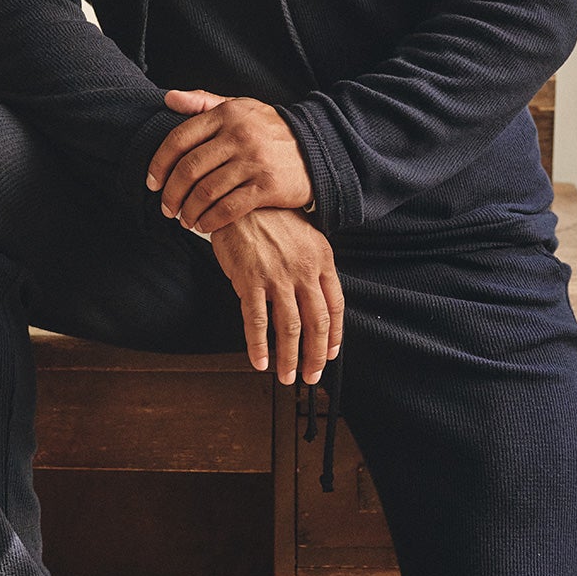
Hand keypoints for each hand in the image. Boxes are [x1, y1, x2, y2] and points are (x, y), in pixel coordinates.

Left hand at [147, 89, 313, 232]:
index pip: (179, 139)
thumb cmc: (270, 129)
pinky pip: (229, 208)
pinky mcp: (267, 186)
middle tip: (166, 208)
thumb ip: (203, 103)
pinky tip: (204, 226)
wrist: (317, 149)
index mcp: (226, 115)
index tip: (152, 182)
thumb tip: (168, 99)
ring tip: (184, 220)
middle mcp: (238, 135)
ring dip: (189, 211)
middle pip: (189, 169)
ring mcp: (253, 161)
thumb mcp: (240, 107)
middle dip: (171, 194)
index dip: (159, 163)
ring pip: (206, 191)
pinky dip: (211, 220)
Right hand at [209, 208, 343, 387]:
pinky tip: (259, 361)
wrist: (241, 199)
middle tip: (311, 376)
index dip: (334, 336)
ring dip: (289, 357)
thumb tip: (315, 301)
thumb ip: (313, 268)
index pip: (335, 307)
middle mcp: (304, 270)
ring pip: (290, 327)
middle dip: (315, 356)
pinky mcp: (250, 279)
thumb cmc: (270, 218)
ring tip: (287, 376)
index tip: (330, 355)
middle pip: (317, 323)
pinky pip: (257, 320)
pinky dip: (258, 345)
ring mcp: (278, 276)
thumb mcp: (304, 238)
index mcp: (322, 260)